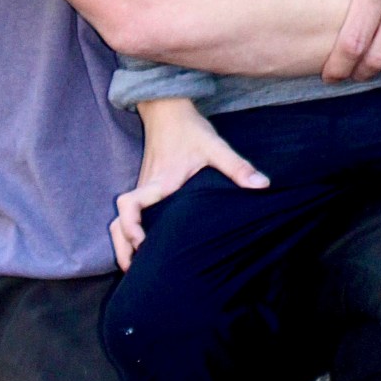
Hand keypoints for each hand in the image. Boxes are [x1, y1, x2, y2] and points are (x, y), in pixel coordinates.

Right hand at [112, 97, 267, 271]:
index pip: (129, 205)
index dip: (131, 226)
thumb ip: (238, 167)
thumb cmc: (190, 129)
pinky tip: (145, 245)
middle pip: (117, 222)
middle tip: (134, 271)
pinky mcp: (146, 186)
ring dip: (124, 242)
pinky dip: (130, 230)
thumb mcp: (216, 146)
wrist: (168, 109)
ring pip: (120, 219)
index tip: (142, 243)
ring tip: (136, 266)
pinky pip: (130, 213)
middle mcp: (146, 188)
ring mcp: (143, 188)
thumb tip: (262, 185)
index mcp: (159, 182)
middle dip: (122, 247)